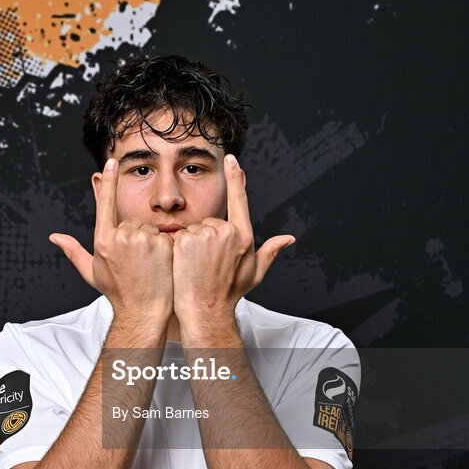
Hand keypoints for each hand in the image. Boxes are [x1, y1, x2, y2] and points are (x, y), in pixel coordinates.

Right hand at [50, 158, 173, 321]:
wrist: (143, 311)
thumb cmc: (118, 293)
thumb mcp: (92, 272)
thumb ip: (73, 251)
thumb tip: (54, 237)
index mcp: (102, 240)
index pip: (105, 203)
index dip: (108, 181)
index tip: (111, 162)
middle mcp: (120, 237)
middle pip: (131, 222)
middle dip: (134, 236)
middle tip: (136, 261)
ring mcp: (142, 240)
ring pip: (148, 229)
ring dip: (150, 242)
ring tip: (148, 264)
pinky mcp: (161, 244)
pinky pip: (164, 236)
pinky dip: (164, 247)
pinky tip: (161, 264)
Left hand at [171, 154, 293, 324]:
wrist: (204, 310)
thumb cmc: (228, 293)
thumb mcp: (254, 273)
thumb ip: (270, 252)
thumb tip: (288, 238)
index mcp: (244, 236)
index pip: (240, 199)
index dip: (236, 178)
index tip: (232, 159)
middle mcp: (227, 232)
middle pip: (212, 221)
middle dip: (207, 237)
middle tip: (208, 262)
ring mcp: (205, 235)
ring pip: (195, 228)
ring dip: (193, 243)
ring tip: (196, 265)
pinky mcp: (185, 240)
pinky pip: (180, 235)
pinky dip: (179, 247)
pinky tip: (183, 263)